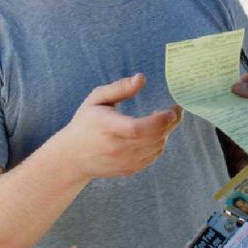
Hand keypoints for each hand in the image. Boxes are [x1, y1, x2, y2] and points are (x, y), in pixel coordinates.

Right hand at [56, 73, 181, 180]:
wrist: (72, 157)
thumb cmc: (85, 122)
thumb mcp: (97, 99)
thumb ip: (120, 88)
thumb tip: (141, 78)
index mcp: (107, 127)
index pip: (138, 129)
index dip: (159, 121)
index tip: (171, 110)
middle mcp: (117, 148)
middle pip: (153, 138)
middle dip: (170, 123)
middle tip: (176, 109)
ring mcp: (124, 161)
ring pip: (157, 147)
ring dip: (165, 132)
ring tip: (161, 118)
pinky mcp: (129, 169)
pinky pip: (153, 156)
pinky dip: (159, 143)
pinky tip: (153, 132)